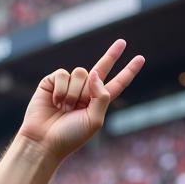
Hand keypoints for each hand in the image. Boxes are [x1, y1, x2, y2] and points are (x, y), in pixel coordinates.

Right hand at [18, 39, 144, 162]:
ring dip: (74, 93)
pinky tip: (55, 102)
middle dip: (112, 55)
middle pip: (100, 68)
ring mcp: (68, 86)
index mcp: (97, 103)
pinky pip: (63, 74)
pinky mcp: (52, 82)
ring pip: (81, 73)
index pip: (116, 84)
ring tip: (65, 109)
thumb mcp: (94, 120)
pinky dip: (61, 89)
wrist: (44, 141)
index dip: (128, 72)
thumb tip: (94, 73)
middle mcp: (84, 93)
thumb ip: (101, 96)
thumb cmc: (70, 137)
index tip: (140, 58)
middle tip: (123, 42)